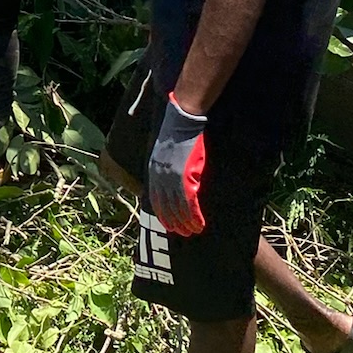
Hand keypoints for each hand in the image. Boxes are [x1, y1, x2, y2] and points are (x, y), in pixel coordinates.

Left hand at [147, 93, 207, 236]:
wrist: (182, 118)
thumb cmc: (176, 131)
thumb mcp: (164, 150)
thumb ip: (165, 166)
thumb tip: (171, 178)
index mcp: (153, 169)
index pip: (155, 198)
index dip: (162, 213)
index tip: (168, 225)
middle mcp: (159, 175)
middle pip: (165, 206)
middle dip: (173, 222)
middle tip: (182, 234)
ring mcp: (171, 176)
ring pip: (177, 207)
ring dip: (185, 222)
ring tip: (192, 232)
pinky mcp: (184, 174)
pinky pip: (188, 201)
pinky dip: (193, 215)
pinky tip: (199, 223)